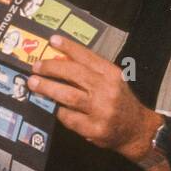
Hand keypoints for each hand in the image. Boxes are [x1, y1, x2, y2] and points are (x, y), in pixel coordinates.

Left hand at [27, 35, 159, 162]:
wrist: (137, 130)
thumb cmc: (119, 101)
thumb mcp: (112, 81)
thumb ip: (91, 71)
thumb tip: (60, 60)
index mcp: (112, 75)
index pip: (88, 57)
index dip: (69, 47)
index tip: (53, 40)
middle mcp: (108, 90)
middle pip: (75, 74)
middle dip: (52, 68)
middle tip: (36, 66)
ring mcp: (101, 111)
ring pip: (68, 96)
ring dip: (47, 88)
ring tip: (33, 83)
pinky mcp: (94, 129)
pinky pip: (69, 117)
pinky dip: (58, 110)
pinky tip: (51, 105)